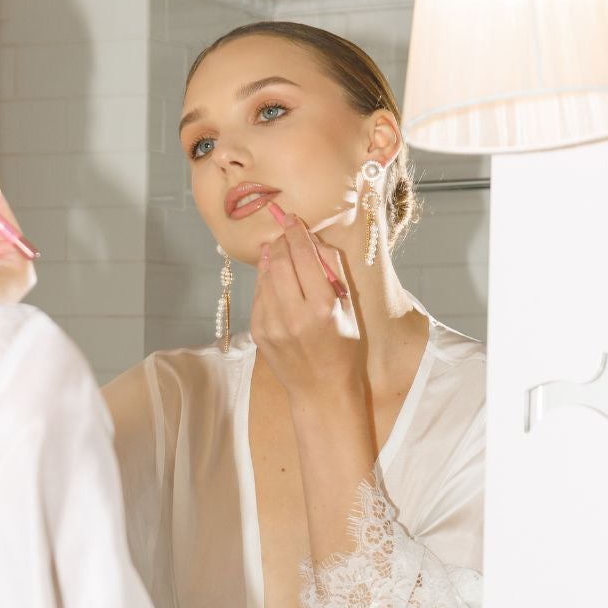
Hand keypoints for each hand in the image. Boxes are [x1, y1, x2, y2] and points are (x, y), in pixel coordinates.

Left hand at [251, 212, 365, 411]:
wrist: (322, 390)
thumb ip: (332, 270)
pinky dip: (264, 280)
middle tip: (284, 233)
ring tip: (278, 252)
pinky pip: (259, 296)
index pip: (303, 256)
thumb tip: (309, 239)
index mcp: (323, 307)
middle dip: (280, 242)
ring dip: (270, 259)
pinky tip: (272, 276)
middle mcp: (295, 316)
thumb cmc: (343, 346)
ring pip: (265, 276)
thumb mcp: (348, 307)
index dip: (295, 232)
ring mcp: (273, 327)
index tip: (291, 218)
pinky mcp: (259, 334)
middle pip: (278, 262)